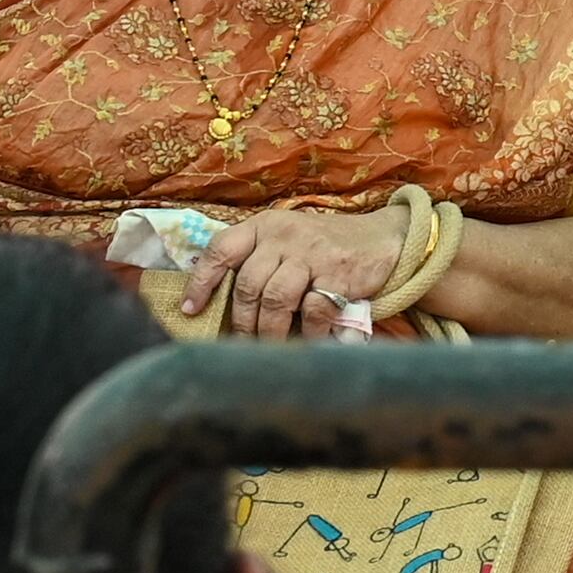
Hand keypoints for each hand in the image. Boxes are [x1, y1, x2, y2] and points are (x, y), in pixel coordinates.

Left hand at [179, 201, 408, 337]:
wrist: (382, 238)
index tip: (190, 310)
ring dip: (269, 331)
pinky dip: (308, 332)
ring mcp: (313, 254)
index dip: (201, 282)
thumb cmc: (323, 246)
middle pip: (248, 284)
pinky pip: (313, 310)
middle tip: (242, 342)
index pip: (221, 250)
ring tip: (270, 346)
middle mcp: (285, 236)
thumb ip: (256, 258)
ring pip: (275, 300)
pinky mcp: (339, 274)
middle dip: (241, 321)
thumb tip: (217, 302)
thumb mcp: (286, 239)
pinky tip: (308, 339)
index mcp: (264, 226)